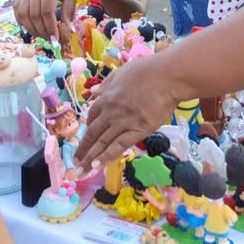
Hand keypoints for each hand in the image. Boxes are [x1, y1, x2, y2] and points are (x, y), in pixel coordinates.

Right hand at [13, 0, 84, 38]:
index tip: (56, 39)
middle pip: (33, 15)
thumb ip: (69, 10)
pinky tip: (30, 27)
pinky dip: (22, 20)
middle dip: (42, 30)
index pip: (46, 12)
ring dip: (31, 28)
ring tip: (43, 35)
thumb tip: (69, 30)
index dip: (50, 27)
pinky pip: (18, 8)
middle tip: (51, 40)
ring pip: (23, 13)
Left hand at [74, 56, 177, 171]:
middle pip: (92, 134)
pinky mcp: (138, 131)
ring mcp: (123, 122)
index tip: (86, 139)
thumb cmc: (148, 71)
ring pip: (102, 143)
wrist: (168, 76)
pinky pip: (119, 146)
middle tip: (74, 164)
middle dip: (82, 150)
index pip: (92, 116)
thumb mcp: (122, 72)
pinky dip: (107, 156)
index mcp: (107, 98)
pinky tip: (97, 166)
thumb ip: (107, 83)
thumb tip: (94, 91)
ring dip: (89, 158)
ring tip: (80, 172)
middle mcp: (111, 112)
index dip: (88, 128)